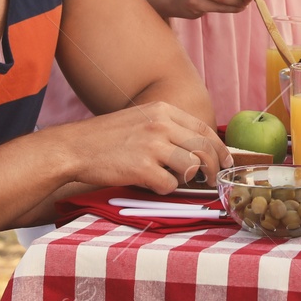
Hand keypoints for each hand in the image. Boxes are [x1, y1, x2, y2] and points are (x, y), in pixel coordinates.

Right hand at [71, 101, 230, 192]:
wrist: (74, 148)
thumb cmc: (106, 138)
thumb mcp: (140, 120)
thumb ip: (167, 129)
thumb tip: (198, 149)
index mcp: (162, 111)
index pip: (203, 129)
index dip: (219, 147)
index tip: (226, 160)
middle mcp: (160, 125)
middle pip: (204, 148)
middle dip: (214, 168)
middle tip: (213, 180)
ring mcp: (152, 146)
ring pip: (191, 168)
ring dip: (187, 180)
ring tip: (175, 181)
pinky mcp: (142, 168)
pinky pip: (169, 185)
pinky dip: (164, 189)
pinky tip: (151, 184)